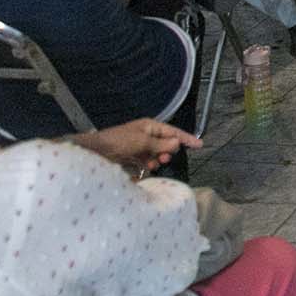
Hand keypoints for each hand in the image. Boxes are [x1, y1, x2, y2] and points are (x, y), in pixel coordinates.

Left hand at [74, 118, 201, 172]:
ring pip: (156, 153)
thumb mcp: (143, 142)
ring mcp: (138, 145)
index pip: (173, 132)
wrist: (95, 151)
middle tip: (164, 159)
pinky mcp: (131, 156)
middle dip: (168, 151)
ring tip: (153, 165)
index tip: (199, 145)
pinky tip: (145, 169)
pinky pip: (146, 160)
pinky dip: (148, 164)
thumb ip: (161, 144)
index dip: (186, 138)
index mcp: (150, 126)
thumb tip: (177, 143)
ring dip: (157, 159)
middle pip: (165, 143)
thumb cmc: (119, 142)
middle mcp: (146, 134)